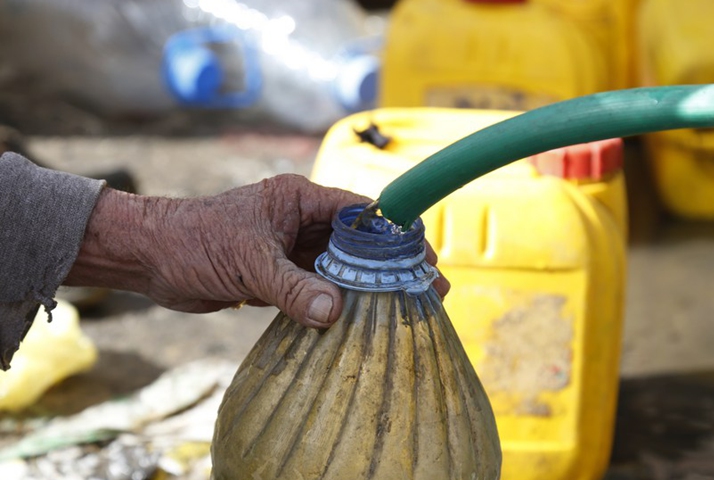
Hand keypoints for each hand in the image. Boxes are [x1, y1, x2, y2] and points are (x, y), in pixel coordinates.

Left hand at [66, 175, 449, 327]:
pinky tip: (358, 322)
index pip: (362, 213)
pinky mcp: (278, 274)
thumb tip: (335, 312)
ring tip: (401, 312)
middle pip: (357, 244)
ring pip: (339, 269)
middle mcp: (300, 221)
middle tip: (425, 293)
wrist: (151, 258)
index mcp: (300, 200)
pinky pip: (316, 288)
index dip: (395, 235)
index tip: (423, 259)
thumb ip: (292, 287)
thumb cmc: (195, 241)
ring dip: (364, 289)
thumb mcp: (249, 262)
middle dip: (388, 267)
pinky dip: (335, 303)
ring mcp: (290, 249)